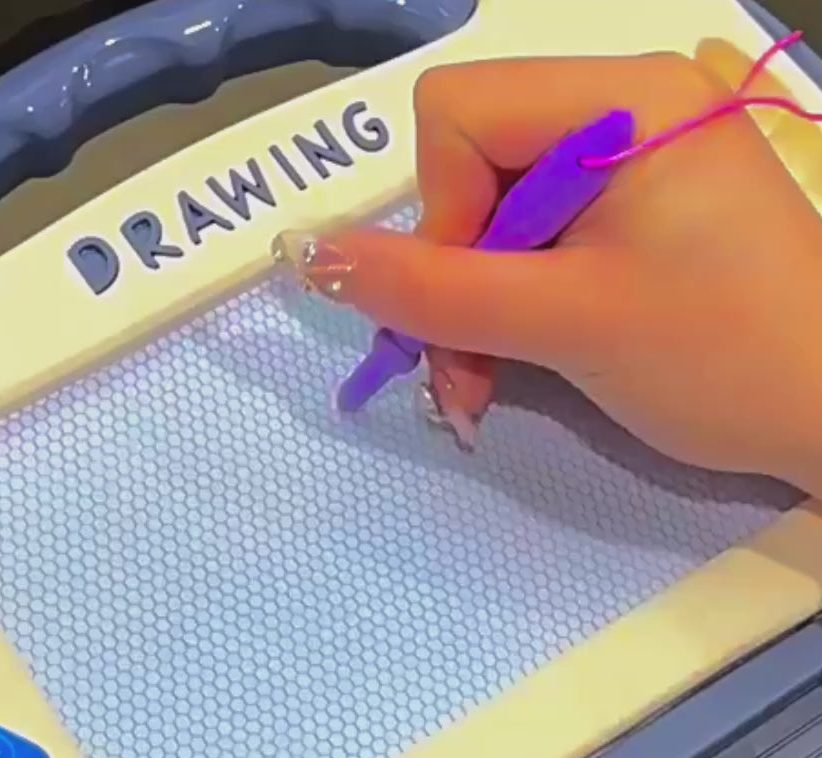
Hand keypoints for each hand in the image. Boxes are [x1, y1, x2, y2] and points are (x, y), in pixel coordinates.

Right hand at [276, 48, 821, 495]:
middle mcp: (619, 112)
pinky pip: (529, 251)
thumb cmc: (719, 356)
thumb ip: (431, 289)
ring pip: (488, 223)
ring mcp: (625, 171)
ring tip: (482, 390)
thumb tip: (307, 258)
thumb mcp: (563, 322)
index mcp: (620, 98)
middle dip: (450, 282)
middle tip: (462, 375)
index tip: (474, 300)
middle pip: (467, 172)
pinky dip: (505, 315)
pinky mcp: (628, 223)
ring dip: (469, 314)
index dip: (439, 215)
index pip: (456, 115)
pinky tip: (510, 371)